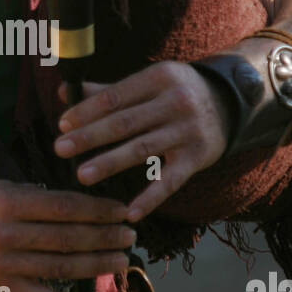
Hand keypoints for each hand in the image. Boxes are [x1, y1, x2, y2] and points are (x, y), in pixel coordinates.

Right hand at [0, 179, 136, 291]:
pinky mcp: (5, 288)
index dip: (97, 210)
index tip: (123, 211)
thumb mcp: (7, 188)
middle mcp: (6, 234)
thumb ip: (43, 197)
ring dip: (97, 265)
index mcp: (9, 203)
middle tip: (130, 236)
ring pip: (61, 267)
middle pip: (66, 238)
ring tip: (122, 260)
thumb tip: (91, 208)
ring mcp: (6, 265)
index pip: (64, 207)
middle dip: (104, 237)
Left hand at [53, 62, 233, 222]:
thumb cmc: (176, 92)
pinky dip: (150, 198)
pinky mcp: (197, 158)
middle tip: (60, 148)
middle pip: (125, 123)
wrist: (231, 104)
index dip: (87, 111)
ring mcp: (187, 131)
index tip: (62, 125)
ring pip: (142, 149)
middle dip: (90, 137)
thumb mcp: (149, 83)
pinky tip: (129, 213)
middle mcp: (175, 103)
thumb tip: (64, 92)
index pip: (116, 97)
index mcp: (158, 78)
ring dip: (110, 163)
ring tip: (81, 176)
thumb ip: (107, 91)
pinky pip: (170, 181)